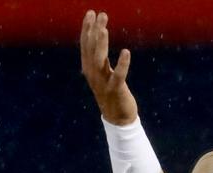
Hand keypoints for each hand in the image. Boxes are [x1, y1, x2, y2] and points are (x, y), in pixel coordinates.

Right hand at [80, 10, 137, 124]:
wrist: (117, 119)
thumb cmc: (111, 93)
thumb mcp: (102, 74)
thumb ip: (99, 59)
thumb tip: (97, 39)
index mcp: (89, 69)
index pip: (86, 45)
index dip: (87, 29)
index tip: (91, 13)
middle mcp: (93, 74)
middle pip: (91, 49)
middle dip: (94, 30)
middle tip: (99, 14)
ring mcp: (103, 83)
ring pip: (100, 60)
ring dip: (102, 44)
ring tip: (104, 29)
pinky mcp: (116, 90)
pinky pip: (118, 75)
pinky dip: (122, 64)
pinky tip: (126, 52)